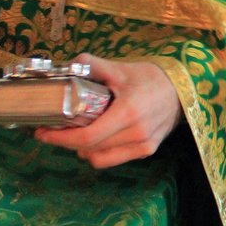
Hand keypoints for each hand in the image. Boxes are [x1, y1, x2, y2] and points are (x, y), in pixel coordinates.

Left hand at [35, 54, 182, 169]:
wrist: (182, 88)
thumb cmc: (150, 77)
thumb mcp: (120, 69)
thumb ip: (92, 65)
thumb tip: (66, 65)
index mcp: (128, 113)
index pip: (87, 137)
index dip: (60, 138)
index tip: (43, 132)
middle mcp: (137, 133)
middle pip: (89, 149)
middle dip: (66, 141)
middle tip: (54, 129)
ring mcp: (144, 145)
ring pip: (99, 158)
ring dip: (82, 149)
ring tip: (76, 134)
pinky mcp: (147, 150)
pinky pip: (113, 159)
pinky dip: (99, 152)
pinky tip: (97, 139)